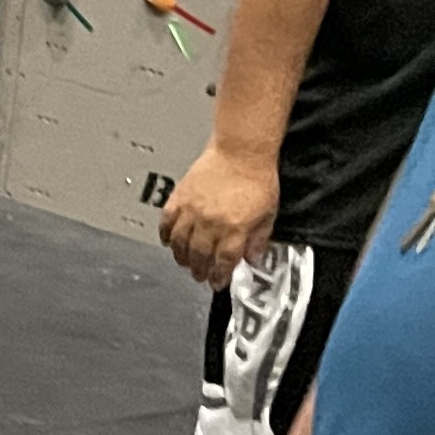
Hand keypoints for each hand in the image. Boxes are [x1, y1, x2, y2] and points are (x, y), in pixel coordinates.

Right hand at [159, 143, 278, 285]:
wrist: (241, 151)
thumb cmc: (256, 177)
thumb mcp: (268, 213)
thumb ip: (259, 239)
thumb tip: (253, 258)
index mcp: (235, 229)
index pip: (223, 262)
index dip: (219, 276)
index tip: (217, 283)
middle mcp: (211, 223)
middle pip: (199, 256)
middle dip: (199, 270)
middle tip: (199, 276)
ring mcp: (192, 211)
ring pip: (180, 243)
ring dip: (181, 256)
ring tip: (183, 261)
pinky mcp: (180, 198)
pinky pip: (167, 222)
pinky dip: (165, 234)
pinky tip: (168, 240)